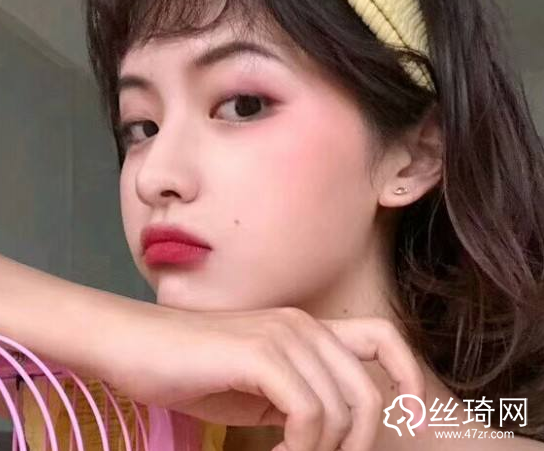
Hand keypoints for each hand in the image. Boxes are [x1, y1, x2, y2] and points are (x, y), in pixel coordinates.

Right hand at [105, 304, 425, 450]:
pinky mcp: (259, 352)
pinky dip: (301, 446)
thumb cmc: (192, 369)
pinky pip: (308, 412)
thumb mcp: (257, 391)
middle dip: (358, 443)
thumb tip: (332, 433)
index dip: (408, 374)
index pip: (383, 338)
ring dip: (322, 450)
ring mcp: (282, 334)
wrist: (135, 347)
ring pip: (339, 408)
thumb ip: (297, 401)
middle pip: (366, 392)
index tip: (413, 417)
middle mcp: (303, 325)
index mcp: (307, 329)